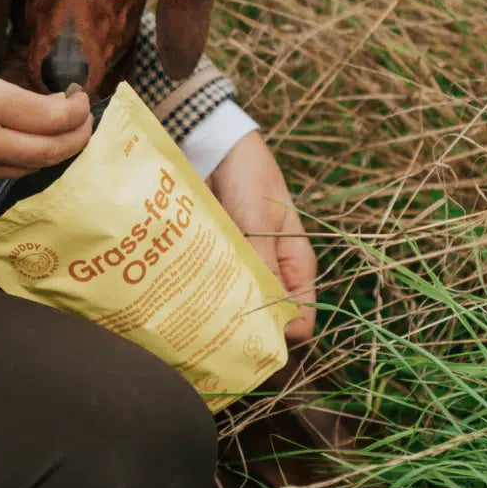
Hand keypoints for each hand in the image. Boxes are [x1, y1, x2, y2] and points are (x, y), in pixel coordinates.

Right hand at [0, 60, 91, 193]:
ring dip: (50, 153)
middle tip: (83, 121)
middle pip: (53, 151)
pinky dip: (15, 164)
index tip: (80, 99)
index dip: (78, 111)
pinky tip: (17, 149)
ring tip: (57, 134)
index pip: (54, 117)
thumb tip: (33, 108)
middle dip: (79, 137)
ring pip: (28, 169)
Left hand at [206, 130, 316, 341]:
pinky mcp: (216, 253)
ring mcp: (242, 261)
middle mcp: (272, 267)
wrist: (215, 145)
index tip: (254, 342)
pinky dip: (203, 289)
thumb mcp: (259, 222)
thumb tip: (280, 318)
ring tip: (196, 320)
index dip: (282, 333)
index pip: (302, 314)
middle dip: (247, 325)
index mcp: (295, 262)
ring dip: (220, 309)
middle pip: (266, 312)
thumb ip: (264, 266)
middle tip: (218, 335)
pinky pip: (213, 280)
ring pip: (237, 300)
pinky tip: (184, 297)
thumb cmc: (248, 177)